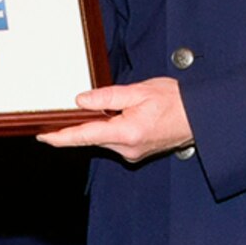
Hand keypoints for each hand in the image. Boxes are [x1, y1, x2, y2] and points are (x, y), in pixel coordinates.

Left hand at [35, 77, 193, 162]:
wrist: (201, 117)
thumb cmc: (176, 102)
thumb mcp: (139, 91)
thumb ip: (108, 97)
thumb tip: (81, 101)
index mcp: (128, 132)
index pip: (85, 136)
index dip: (61, 137)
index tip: (44, 136)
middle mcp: (128, 148)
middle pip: (92, 138)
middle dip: (78, 126)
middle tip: (63, 113)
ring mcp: (133, 153)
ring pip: (103, 139)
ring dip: (97, 126)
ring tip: (104, 107)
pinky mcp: (136, 152)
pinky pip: (114, 140)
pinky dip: (109, 129)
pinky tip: (115, 117)